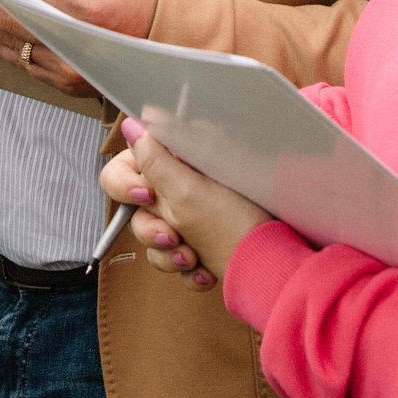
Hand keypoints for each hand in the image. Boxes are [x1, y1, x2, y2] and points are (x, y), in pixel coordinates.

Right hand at [100, 117, 270, 289]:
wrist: (269, 272)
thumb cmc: (236, 231)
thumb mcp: (188, 194)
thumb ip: (153, 160)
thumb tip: (131, 125)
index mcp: (183, 161)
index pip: (131, 161)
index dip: (127, 181)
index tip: (145, 195)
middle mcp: (185, 184)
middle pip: (138, 206)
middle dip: (153, 228)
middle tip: (173, 237)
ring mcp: (192, 215)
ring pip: (153, 235)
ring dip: (170, 253)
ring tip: (193, 259)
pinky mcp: (200, 242)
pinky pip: (172, 256)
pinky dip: (187, 268)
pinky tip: (205, 272)